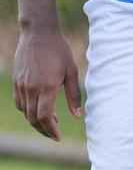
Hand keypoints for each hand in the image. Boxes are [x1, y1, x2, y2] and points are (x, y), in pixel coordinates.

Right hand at [12, 25, 82, 140]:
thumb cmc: (59, 50)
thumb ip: (74, 95)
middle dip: (44, 130)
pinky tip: (37, 108)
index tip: (58, 137)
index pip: (44, 117)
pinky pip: (19, 103)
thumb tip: (78, 116)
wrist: (38, 33)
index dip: (51, 131)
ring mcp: (21, 85)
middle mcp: (31, 88)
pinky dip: (27, 111)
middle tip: (55, 133)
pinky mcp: (16, 81)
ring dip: (36, 121)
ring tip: (50, 121)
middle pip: (33, 119)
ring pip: (25, 112)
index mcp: (47, 87)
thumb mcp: (71, 70)